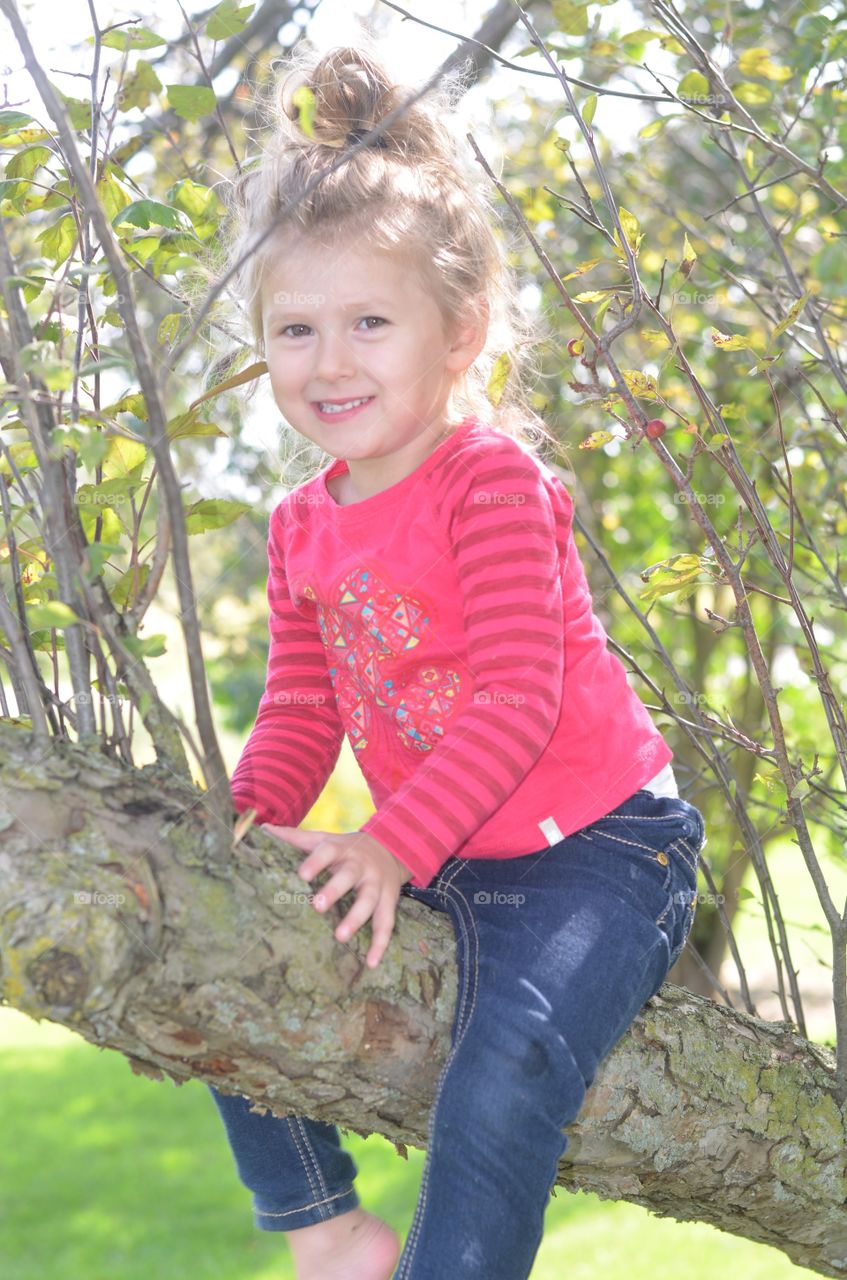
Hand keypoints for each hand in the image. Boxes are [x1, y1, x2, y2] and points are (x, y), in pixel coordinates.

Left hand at [260, 825, 412, 968]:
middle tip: (317, 906)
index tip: (301, 875)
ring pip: (369, 901)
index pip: (327, 851)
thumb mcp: (324, 839)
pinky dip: (380, 944)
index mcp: (341, 849)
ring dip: (356, 918)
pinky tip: (370, 963)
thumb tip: (264, 829)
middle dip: (335, 889)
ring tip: (340, 937)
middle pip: (349, 876)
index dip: (315, 862)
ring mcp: (377, 884)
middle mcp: (361, 866)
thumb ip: (296, 837)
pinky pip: (386, 923)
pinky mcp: (389, 901)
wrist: (391, 847)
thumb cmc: (346, 849)